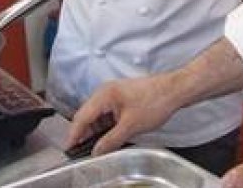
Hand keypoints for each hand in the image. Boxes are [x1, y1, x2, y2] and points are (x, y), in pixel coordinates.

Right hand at [65, 75, 180, 156]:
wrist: (175, 91)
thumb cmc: (155, 101)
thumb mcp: (131, 126)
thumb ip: (111, 140)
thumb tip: (97, 151)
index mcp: (104, 95)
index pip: (81, 117)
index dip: (73, 134)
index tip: (68, 147)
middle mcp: (106, 92)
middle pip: (87, 115)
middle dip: (83, 133)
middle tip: (79, 149)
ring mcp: (114, 94)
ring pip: (98, 115)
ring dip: (95, 130)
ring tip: (94, 146)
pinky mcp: (122, 98)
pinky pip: (108, 113)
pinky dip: (105, 125)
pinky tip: (108, 136)